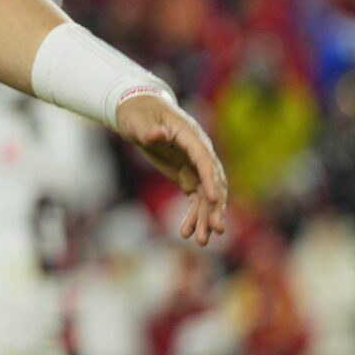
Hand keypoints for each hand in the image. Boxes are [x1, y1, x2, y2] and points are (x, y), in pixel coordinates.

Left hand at [115, 93, 229, 246]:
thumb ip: (149, 130)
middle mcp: (199, 152)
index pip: (205, 160)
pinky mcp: (188, 174)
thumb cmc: (139, 114)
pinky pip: (195, 198)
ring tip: (201, 241)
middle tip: (215, 229)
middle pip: (213, 182)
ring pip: (206, 195)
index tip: (213, 199)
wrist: (139, 113)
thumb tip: (157, 135)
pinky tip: (186, 233)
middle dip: (215, 207)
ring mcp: (195, 165)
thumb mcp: (139, 121)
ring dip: (204, 217)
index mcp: (191, 137)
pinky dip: (193, 215)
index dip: (210, 179)